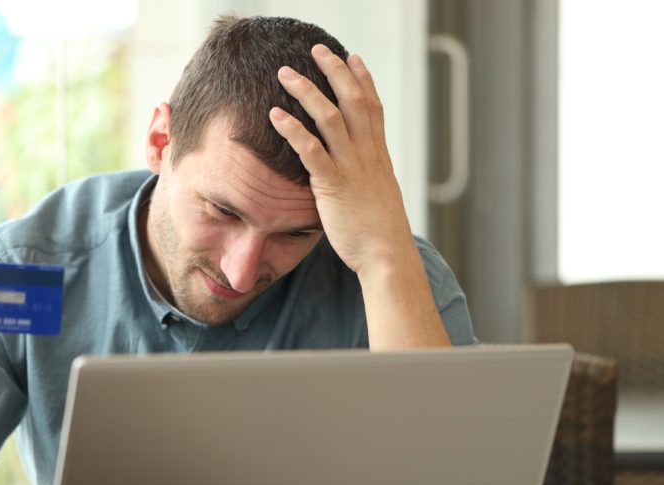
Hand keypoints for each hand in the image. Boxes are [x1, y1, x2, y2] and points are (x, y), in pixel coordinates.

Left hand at [269, 44, 413, 276]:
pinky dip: (292, 129)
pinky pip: (311, 149)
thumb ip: (365, 181)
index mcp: (379, 156)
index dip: (363, 80)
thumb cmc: (380, 235)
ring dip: (307, 91)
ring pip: (330, 117)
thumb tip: (356, 178)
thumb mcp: (378, 198)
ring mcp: (352, 167)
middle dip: (335, 72)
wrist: (387, 255)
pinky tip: (275, 115)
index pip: (373, 107)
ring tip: (286, 74)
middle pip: (353, 100)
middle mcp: (368, 155)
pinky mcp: (333, 184)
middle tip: (317, 50)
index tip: (353, 58)